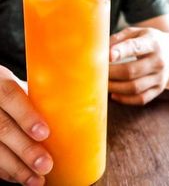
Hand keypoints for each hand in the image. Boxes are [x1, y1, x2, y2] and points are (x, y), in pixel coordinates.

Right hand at [0, 66, 52, 185]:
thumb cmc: (12, 88)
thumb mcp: (21, 84)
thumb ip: (38, 96)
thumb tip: (72, 108)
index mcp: (1, 83)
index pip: (12, 97)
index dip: (27, 116)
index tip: (44, 133)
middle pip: (3, 128)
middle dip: (25, 149)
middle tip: (46, 165)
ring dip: (16, 167)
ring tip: (36, 180)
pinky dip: (6, 170)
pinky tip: (22, 177)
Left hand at [109, 27, 168, 104]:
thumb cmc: (149, 41)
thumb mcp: (137, 33)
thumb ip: (120, 38)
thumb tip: (102, 49)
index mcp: (152, 43)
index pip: (135, 47)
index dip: (120, 52)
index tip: (107, 56)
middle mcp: (158, 61)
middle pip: (131, 71)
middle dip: (110, 74)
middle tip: (97, 73)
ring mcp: (160, 77)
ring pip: (134, 88)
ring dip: (114, 88)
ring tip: (102, 84)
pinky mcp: (158, 89)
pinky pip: (141, 99)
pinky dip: (125, 99)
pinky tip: (114, 95)